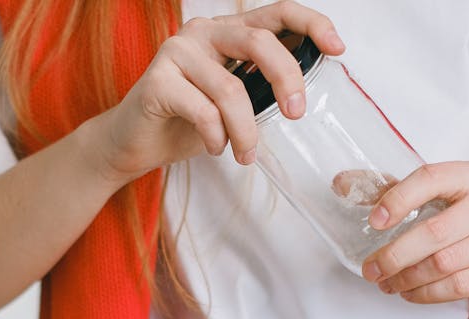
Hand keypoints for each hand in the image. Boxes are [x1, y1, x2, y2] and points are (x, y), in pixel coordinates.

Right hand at [89, 1, 344, 184]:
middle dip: (287, 80)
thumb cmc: (183, 123)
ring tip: (246, 155)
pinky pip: (203, 111)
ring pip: (231, 88)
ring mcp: (176, 52)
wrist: (130, 144)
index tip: (337, 49)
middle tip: (296, 114)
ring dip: (245, 130)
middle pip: (260, 43)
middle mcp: (201, 32)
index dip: (311, 25)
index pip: (276, 13)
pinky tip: (215, 148)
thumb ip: (258, 86)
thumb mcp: (231, 101)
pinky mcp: (157, 81)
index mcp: (225, 31)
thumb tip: (299, 91)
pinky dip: (216, 136)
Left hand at [360, 161, 468, 304]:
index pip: (431, 178)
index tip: (374, 222)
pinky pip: (460, 285)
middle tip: (370, 269)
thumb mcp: (443, 199)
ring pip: (445, 263)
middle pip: (434, 231)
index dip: (399, 199)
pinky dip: (427, 294)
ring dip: (408, 278)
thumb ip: (393, 191)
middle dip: (394, 255)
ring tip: (387, 284)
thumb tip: (341, 183)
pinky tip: (411, 294)